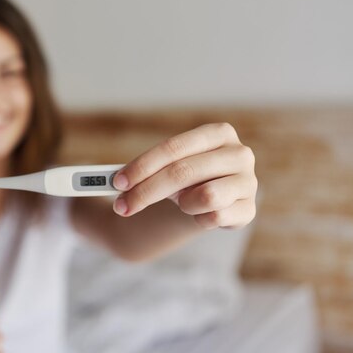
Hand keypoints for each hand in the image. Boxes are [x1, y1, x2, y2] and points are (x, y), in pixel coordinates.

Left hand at [112, 122, 257, 229]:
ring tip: (181, 202)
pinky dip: (198, 219)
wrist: (210, 199)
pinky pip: (214, 218)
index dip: (143, 166)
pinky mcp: (249, 210)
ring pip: (205, 197)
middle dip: (147, 191)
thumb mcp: (166, 165)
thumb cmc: (184, 177)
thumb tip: (103, 181)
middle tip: (122, 206)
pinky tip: (198, 214)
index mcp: (218, 133)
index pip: (174, 148)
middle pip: (183, 173)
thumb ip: (142, 170)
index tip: (117, 182)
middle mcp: (239, 154)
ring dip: (182, 204)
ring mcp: (248, 182)